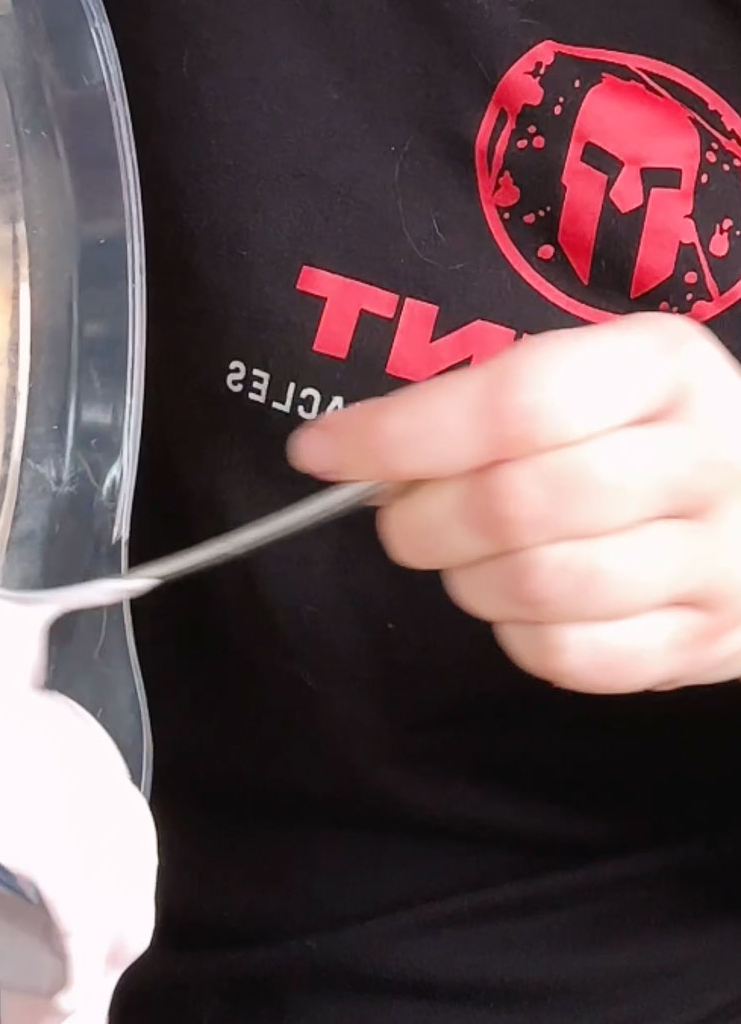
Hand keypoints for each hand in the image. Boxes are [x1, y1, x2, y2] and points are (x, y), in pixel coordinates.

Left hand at [288, 315, 740, 695]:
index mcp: (665, 366)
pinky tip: (526, 606)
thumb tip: (359, 456)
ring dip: (466, 580)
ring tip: (469, 559)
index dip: (399, 435)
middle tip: (403, 517)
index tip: (322, 451)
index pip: (512, 402)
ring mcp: (716, 558)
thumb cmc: (655, 434)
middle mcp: (705, 457)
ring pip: (534, 587)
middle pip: (513, 504)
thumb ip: (494, 400)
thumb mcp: (602, 375)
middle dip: (421, 520)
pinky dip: (518, 637)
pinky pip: (569, 657)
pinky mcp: (706, 641)